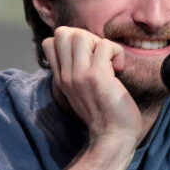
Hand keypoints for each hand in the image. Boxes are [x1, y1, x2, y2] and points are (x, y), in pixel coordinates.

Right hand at [42, 26, 141, 147]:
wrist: (113, 137)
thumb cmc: (105, 115)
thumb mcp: (82, 92)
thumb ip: (77, 72)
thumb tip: (88, 49)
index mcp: (61, 78)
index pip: (50, 42)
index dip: (72, 41)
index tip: (89, 56)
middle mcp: (66, 75)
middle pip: (63, 33)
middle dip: (86, 37)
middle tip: (100, 56)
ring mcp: (79, 75)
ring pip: (79, 35)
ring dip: (99, 43)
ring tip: (108, 62)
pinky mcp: (96, 76)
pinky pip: (105, 45)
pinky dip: (116, 53)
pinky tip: (119, 70)